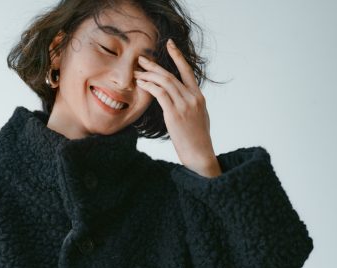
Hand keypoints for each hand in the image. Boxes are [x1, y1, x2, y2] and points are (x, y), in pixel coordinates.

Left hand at [134, 39, 221, 177]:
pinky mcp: (174, 114)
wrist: (200, 154)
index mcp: (198, 97)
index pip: (187, 71)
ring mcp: (184, 105)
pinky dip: (149, 86)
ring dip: (148, 76)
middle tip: (141, 59)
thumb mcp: (199, 118)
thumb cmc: (198, 140)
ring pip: (164, 82)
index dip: (178, 56)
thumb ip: (192, 105)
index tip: (169, 44)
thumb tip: (184, 101)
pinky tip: (141, 84)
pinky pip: (160, 94)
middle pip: (171, 74)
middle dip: (154, 66)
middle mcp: (192, 97)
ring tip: (136, 73)